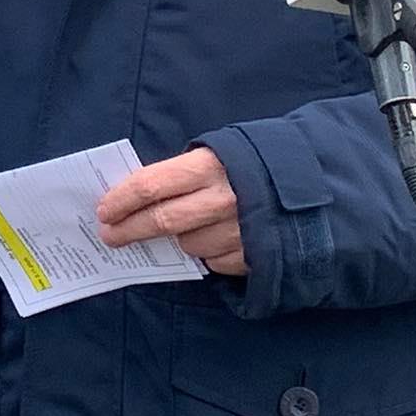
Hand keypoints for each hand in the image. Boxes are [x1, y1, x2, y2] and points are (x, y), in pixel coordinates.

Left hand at [97, 147, 246, 275]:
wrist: (313, 185)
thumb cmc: (252, 164)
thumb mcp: (217, 154)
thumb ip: (181, 173)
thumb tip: (136, 195)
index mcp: (209, 167)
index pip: (150, 186)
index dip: (120, 200)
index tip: (102, 211)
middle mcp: (222, 200)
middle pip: (160, 221)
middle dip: (128, 230)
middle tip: (110, 235)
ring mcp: (238, 232)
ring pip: (186, 245)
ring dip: (174, 241)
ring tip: (177, 231)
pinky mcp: (252, 257)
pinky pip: (213, 261)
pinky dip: (207, 252)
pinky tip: (214, 238)